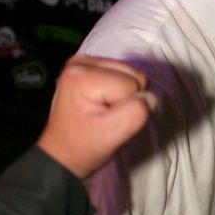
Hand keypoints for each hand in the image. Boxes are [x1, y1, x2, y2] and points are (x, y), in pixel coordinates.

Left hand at [37, 55, 156, 178]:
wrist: (64, 152)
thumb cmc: (85, 146)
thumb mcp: (111, 136)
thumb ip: (135, 114)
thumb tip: (150, 97)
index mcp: (82, 75)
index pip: (131, 84)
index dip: (127, 107)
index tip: (108, 122)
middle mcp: (82, 61)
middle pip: (133, 75)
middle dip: (128, 99)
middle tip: (108, 117)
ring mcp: (86, 61)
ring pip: (132, 73)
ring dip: (126, 96)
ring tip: (105, 111)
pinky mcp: (91, 65)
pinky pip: (125, 73)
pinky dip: (121, 91)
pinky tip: (105, 103)